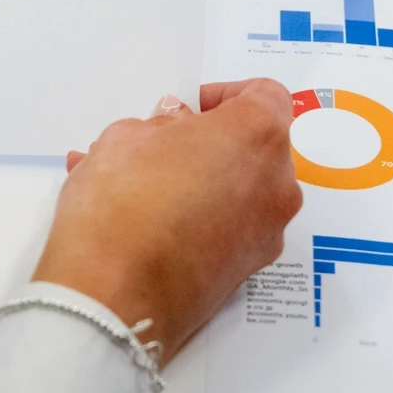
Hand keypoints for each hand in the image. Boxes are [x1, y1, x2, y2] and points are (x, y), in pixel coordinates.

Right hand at [34, 81, 301, 361]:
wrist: (114, 298)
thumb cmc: (124, 204)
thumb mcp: (126, 136)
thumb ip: (160, 125)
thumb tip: (173, 130)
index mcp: (257, 135)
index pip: (264, 95)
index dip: (224, 95)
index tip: (188, 109)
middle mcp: (277, 184)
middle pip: (254, 148)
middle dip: (208, 144)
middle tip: (158, 149)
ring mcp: (267, 234)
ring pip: (239, 192)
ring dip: (198, 183)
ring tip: (135, 187)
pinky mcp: (246, 273)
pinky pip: (227, 230)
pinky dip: (196, 220)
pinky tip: (143, 221)